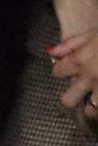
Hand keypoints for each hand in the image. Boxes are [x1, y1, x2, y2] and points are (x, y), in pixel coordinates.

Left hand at [49, 0, 97, 117]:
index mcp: (80, 61)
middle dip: (72, 98)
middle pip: (68, 101)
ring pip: (92, 112)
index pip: (58, 72)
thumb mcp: (93, 33)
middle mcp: (91, 78)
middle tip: (80, 92)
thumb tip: (52, 53)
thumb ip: (71, 44)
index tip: (68, 68)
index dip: (63, 70)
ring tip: (97, 98)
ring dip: (93, 107)